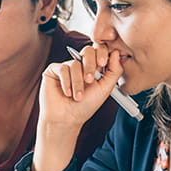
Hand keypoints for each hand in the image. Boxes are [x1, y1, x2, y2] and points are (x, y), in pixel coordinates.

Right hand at [33, 46, 121, 170]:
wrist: (67, 119)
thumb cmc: (85, 106)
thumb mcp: (105, 89)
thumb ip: (114, 71)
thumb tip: (116, 52)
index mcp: (94, 67)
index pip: (99, 51)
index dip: (102, 53)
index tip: (103, 63)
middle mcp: (80, 65)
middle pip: (88, 50)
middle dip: (90, 65)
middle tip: (90, 80)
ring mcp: (67, 66)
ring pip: (75, 64)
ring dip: (78, 82)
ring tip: (77, 96)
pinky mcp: (54, 70)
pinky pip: (62, 68)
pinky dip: (66, 82)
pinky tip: (67, 93)